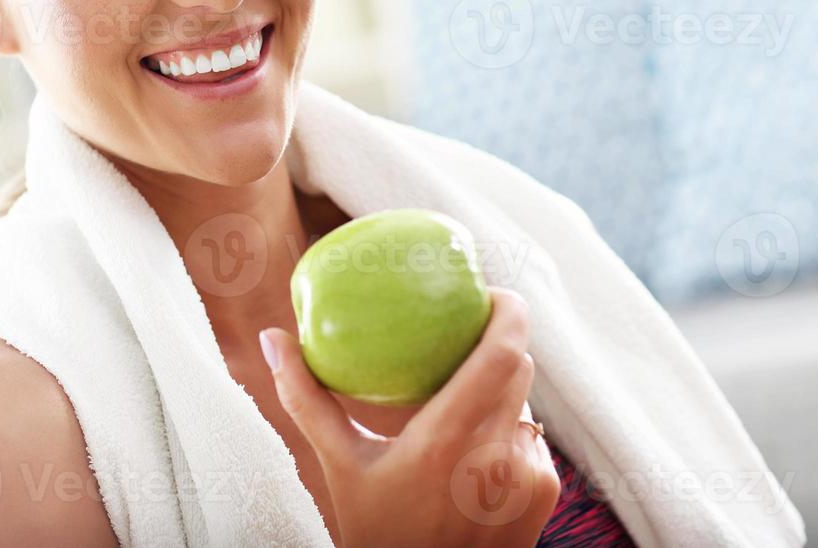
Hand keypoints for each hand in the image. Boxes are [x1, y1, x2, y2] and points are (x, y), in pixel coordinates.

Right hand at [260, 287, 559, 547]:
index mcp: (447, 442)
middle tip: (467, 327)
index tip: (488, 293)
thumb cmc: (377, 533)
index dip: (509, 312)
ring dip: (500, 392)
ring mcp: (527, 478)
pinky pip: (532, 441)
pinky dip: (507, 433)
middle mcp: (497, 457)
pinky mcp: (544, 496)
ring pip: (525, 404)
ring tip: (462, 393)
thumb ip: (306, 400)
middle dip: (499, 341)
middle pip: (519, 368)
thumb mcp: (339, 467)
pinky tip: (473, 451)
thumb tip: (272, 340)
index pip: (503, 354)